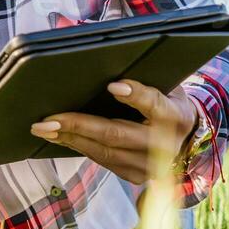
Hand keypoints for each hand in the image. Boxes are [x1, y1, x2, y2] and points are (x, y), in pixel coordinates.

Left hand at [27, 78, 198, 185]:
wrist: (185, 139)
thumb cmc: (167, 102)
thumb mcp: (165, 83)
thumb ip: (140, 72)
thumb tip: (96, 52)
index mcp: (174, 115)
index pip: (155, 104)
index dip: (135, 95)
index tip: (113, 86)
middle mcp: (164, 145)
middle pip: (116, 134)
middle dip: (78, 125)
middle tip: (48, 119)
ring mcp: (149, 165)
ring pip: (104, 152)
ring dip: (69, 139)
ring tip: (43, 128)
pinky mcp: (135, 176)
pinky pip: (102, 162)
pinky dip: (77, 147)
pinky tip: (58, 138)